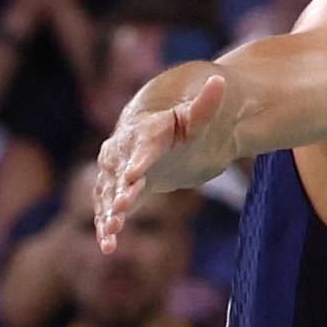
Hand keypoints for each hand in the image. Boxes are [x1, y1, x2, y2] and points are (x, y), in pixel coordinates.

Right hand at [94, 73, 227, 251]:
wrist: (162, 137)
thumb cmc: (183, 126)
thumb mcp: (197, 117)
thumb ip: (206, 104)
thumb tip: (219, 81)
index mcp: (145, 132)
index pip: (142, 146)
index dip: (138, 160)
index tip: (133, 175)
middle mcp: (124, 151)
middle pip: (119, 172)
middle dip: (118, 190)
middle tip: (119, 208)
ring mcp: (118, 172)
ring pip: (110, 193)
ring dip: (108, 212)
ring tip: (111, 233)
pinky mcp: (119, 191)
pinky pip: (109, 209)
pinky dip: (106, 225)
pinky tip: (108, 246)